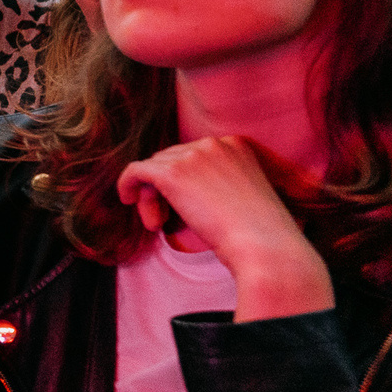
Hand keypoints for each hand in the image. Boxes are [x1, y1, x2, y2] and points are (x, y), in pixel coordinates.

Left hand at [114, 136, 332, 320]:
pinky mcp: (172, 174)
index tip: (184, 205)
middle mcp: (213, 143)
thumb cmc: (259, 233)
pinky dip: (127, 183)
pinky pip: (136, 171)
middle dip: (164, 189)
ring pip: (153, 169)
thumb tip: (182, 186)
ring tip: (158, 224)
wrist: (265, 247)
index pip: (192, 154)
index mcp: (235, 145)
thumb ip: (215, 180)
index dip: (182, 180)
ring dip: (151, 197)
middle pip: (170, 160)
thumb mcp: (241, 194)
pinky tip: (127, 199)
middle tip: (165, 220)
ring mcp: (193, 156)